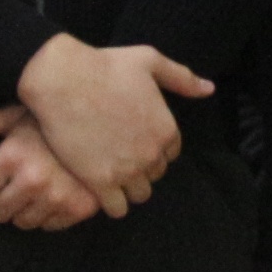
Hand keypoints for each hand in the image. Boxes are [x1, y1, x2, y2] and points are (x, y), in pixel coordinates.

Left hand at [0, 103, 99, 230]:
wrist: (106, 126)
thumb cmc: (53, 121)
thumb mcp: (16, 117)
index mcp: (12, 156)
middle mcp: (33, 180)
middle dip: (1, 200)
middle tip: (17, 183)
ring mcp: (57, 197)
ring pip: (22, 223)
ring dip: (26, 209)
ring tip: (39, 186)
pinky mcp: (79, 209)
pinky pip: (49, 227)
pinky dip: (50, 214)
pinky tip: (57, 192)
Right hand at [14, 33, 209, 214]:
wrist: (62, 79)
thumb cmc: (105, 66)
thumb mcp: (150, 61)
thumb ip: (182, 78)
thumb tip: (209, 89)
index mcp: (166, 129)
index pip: (171, 154)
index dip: (154, 148)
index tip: (135, 141)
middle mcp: (151, 154)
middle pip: (155, 175)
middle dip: (141, 167)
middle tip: (119, 155)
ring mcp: (127, 170)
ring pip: (139, 195)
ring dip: (128, 187)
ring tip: (110, 173)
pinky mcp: (100, 182)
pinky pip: (117, 209)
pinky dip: (112, 203)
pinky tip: (99, 189)